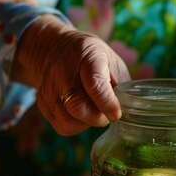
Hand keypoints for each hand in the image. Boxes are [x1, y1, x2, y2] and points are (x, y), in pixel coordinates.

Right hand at [12, 15, 130, 135]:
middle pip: (77, 107)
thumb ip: (121, 84)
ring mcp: (49, 88)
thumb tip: (132, 109)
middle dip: (98, 118)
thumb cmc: (92, 58)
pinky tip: (82, 114)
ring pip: (68, 121)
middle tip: (107, 113)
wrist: (55, 49)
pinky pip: (62, 126)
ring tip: (94, 112)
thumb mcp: (111, 61)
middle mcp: (63, 71)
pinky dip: (76, 126)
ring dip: (87, 123)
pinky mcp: (42, 102)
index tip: (116, 115)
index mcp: (86, 56)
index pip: (94, 84)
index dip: (107, 103)